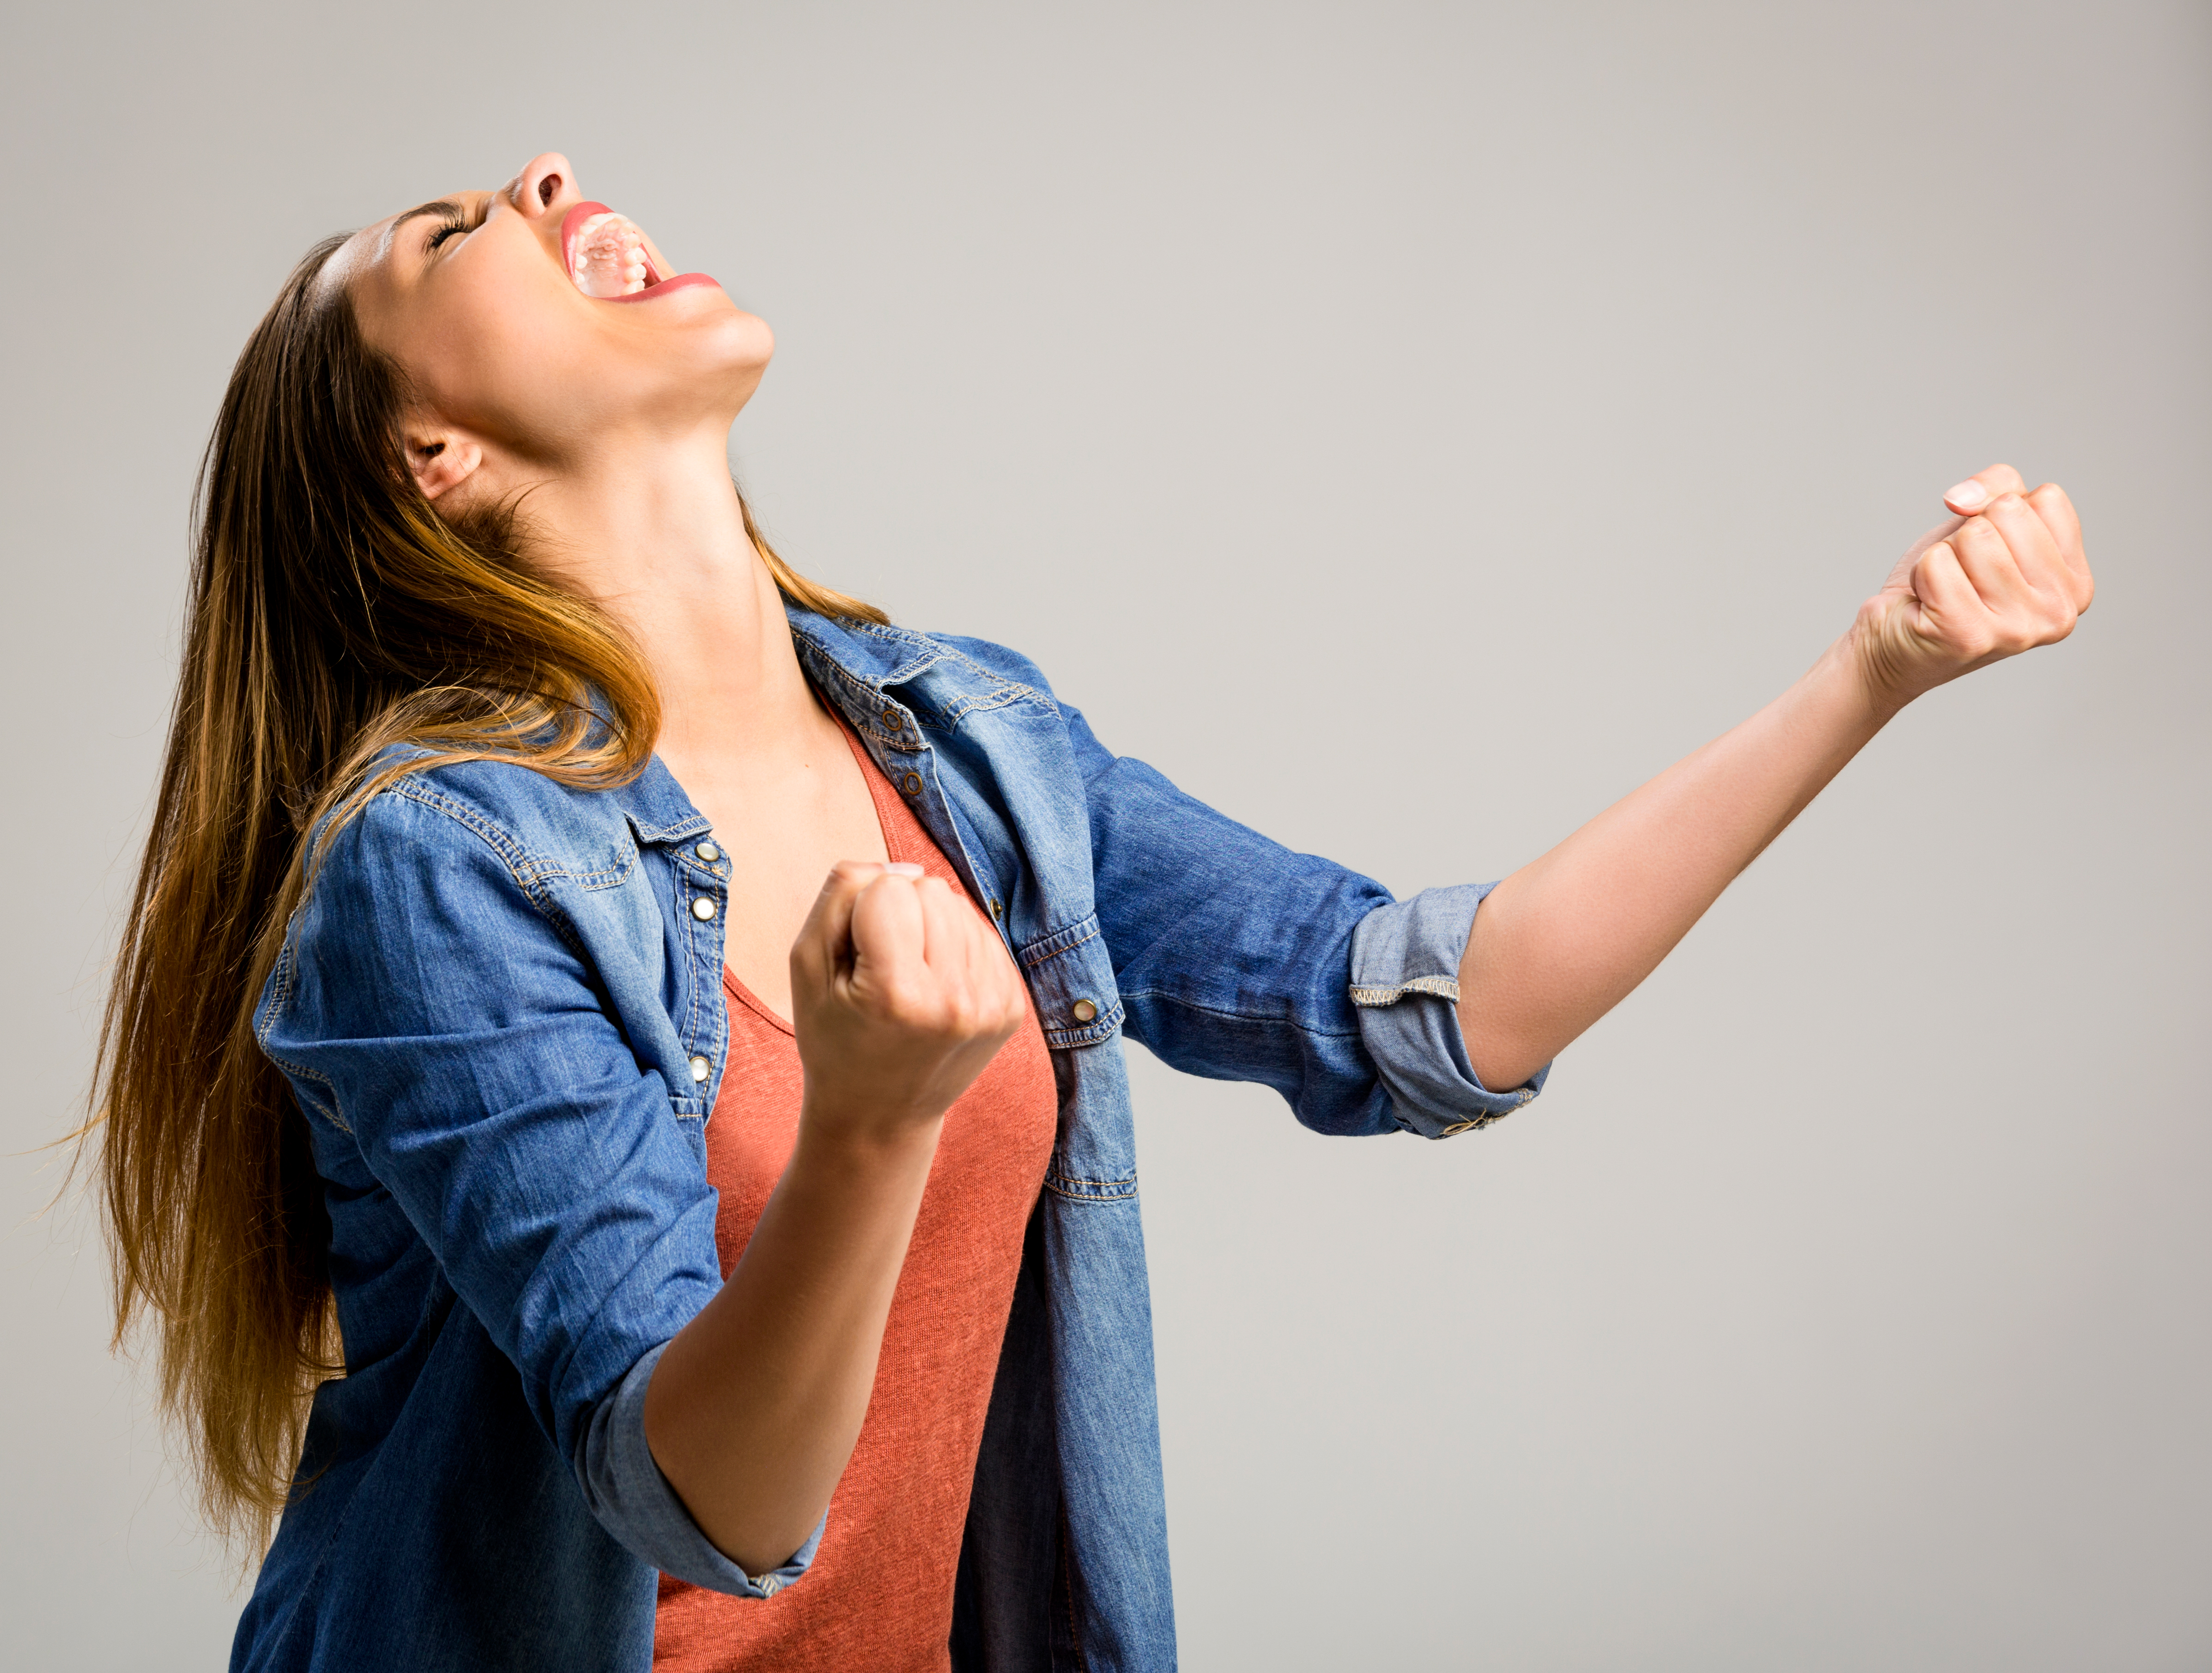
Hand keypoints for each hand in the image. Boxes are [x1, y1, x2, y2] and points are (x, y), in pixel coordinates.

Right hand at [788, 861, 1028, 1143]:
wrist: (880, 1114)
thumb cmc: (834, 1036)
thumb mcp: (807, 966)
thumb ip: (840, 895)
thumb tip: (903, 866)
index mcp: (898, 994)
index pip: (889, 887)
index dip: (861, 913)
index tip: (855, 961)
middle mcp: (954, 999)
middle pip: (930, 888)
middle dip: (900, 914)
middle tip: (880, 971)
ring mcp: (991, 1004)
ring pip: (959, 905)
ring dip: (930, 927)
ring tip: (908, 979)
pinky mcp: (1011, 1006)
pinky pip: (981, 932)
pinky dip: (955, 947)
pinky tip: (934, 987)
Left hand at [1850, 463, 2093, 711]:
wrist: (1893, 642)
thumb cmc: (1947, 581)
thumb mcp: (1986, 521)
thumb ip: (1998, 486)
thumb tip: (1962, 499)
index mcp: (2075, 584)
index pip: (2047, 499)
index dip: (2001, 512)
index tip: (1988, 552)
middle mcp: (2058, 612)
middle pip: (2009, 512)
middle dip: (1970, 532)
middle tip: (1961, 574)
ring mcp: (2017, 629)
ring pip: (1973, 535)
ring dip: (1944, 554)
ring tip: (1945, 589)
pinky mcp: (1968, 636)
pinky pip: (1936, 562)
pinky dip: (1920, 573)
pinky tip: (1926, 604)